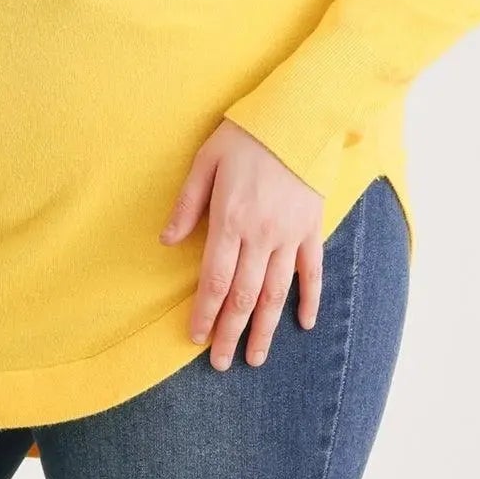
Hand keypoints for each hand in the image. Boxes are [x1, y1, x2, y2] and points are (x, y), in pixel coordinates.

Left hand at [159, 117, 323, 368]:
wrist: (297, 116)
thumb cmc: (244, 136)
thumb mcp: (205, 161)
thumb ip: (186, 204)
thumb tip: (167, 241)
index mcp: (229, 219)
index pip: (214, 280)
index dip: (204, 313)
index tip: (196, 338)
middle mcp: (260, 235)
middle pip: (243, 296)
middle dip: (230, 332)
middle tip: (221, 363)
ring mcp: (290, 235)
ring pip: (276, 293)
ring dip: (265, 329)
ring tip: (255, 357)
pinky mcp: (312, 228)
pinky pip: (312, 272)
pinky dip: (310, 300)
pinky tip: (304, 324)